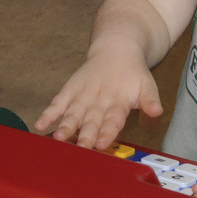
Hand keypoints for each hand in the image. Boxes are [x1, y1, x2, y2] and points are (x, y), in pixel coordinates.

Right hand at [35, 42, 163, 150]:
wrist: (116, 49)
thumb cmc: (132, 73)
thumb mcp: (147, 84)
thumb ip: (150, 100)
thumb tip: (157, 112)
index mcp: (118, 100)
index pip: (113, 119)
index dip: (107, 131)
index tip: (102, 144)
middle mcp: (99, 99)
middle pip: (91, 120)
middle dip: (86, 135)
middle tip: (80, 148)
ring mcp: (82, 95)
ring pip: (73, 113)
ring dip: (65, 126)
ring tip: (58, 137)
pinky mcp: (70, 91)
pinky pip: (57, 103)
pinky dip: (48, 113)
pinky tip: (40, 125)